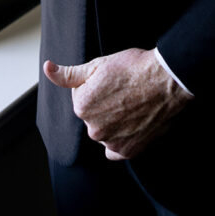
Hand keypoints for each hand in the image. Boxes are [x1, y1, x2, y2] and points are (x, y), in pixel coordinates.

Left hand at [44, 48, 191, 160]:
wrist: (166, 80)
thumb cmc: (133, 68)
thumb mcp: (98, 64)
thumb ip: (69, 74)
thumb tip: (48, 69)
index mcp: (82, 106)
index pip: (81, 97)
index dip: (96, 86)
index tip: (111, 81)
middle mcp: (93, 129)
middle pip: (92, 116)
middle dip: (103, 105)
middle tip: (123, 91)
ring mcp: (112, 142)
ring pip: (104, 132)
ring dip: (113, 122)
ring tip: (131, 105)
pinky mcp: (129, 151)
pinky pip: (116, 149)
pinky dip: (121, 140)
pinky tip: (131, 125)